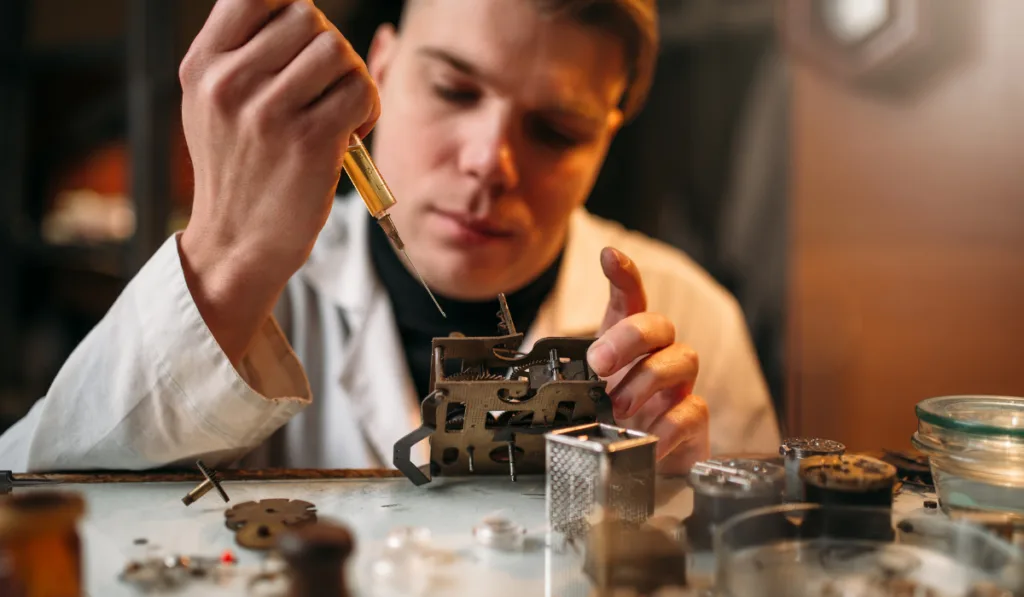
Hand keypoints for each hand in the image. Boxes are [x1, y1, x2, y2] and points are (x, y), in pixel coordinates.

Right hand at [177, 0, 379, 361]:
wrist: (238, 244)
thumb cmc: (238, 171)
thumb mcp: (215, 104)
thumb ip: (242, 54)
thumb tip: (301, 8)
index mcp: (203, 66)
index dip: (290, 8)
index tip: (300, 41)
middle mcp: (229, 83)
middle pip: (308, 18)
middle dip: (329, 50)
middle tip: (324, 89)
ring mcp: (268, 113)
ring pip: (338, 51)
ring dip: (351, 79)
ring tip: (338, 113)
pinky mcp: (309, 142)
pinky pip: (360, 91)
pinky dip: (367, 109)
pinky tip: (349, 134)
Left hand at [586, 248, 709, 474]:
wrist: (640, 460)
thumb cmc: (614, 417)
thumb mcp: (586, 393)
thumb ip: (574, 381)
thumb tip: (543, 379)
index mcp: (627, 346)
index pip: (630, 300)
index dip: (623, 275)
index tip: (609, 256)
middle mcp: (658, 357)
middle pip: (659, 325)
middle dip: (629, 338)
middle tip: (599, 363)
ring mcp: (679, 387)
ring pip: (683, 359)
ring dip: (647, 379)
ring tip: (620, 407)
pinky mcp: (693, 420)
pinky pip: (692, 410)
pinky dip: (668, 425)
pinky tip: (648, 438)